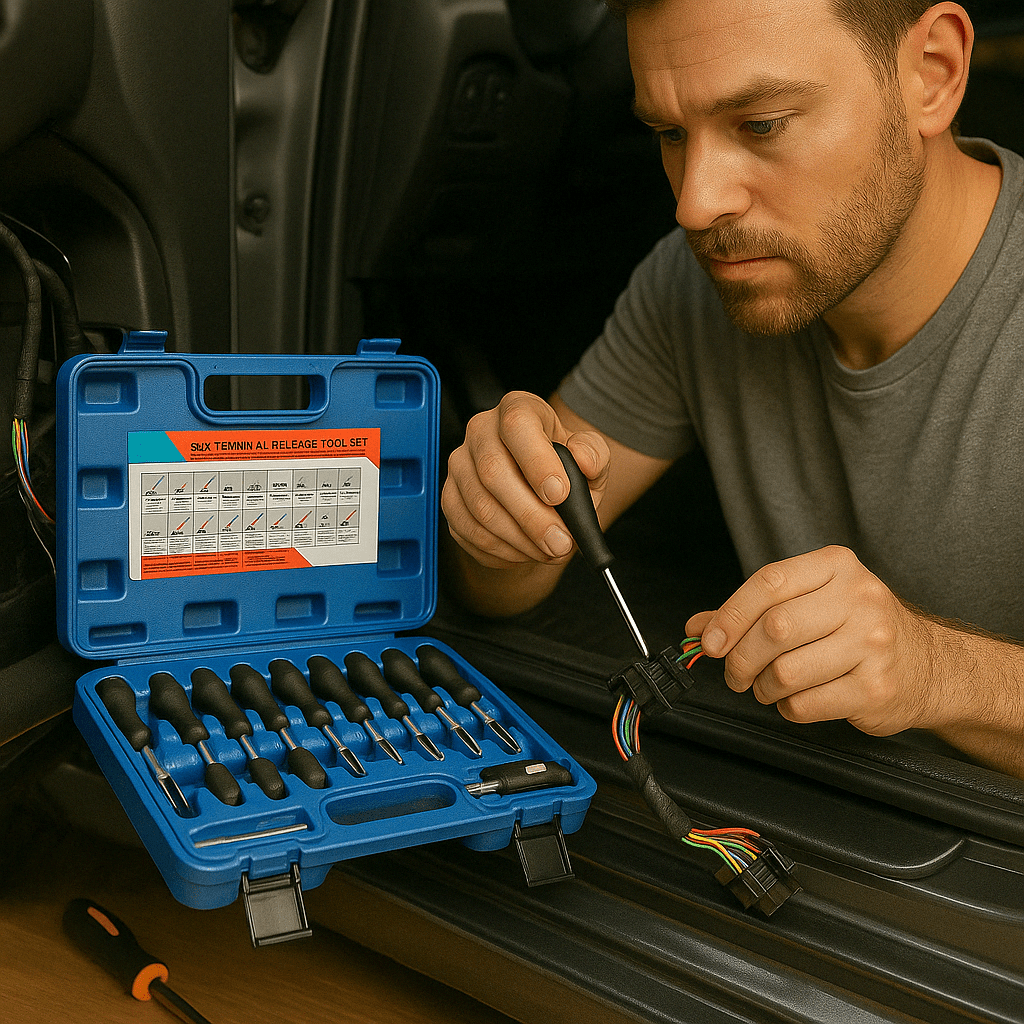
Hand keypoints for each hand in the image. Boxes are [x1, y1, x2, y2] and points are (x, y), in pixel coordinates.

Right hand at [441, 391, 610, 570]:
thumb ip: (593, 454)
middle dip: (531, 516)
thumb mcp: (591, 457)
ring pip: (479, 508)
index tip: (560, 495)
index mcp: (517, 409)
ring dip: (518, 539)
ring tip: (548, 551)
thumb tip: (584, 460)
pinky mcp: (450, 498)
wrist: (540, 489)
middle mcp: (481, 431)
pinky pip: (466, 530)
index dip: (537, 462)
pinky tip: (524, 552)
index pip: (517, 426)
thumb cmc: (563, 468)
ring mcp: (460, 465)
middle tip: (560, 543)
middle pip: (493, 473)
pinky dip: (498, 550)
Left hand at [686, 545, 943, 736]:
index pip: (768, 584)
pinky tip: (797, 699)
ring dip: (763, 687)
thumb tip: (698, 628)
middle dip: (740, 659)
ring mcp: (872, 645)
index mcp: (836, 567)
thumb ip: (753, 611)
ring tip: (767, 687)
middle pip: (774, 629)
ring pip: (785, 671)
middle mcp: (859, 599)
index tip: (709, 641)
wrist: (930, 665)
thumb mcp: (811, 602)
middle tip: (735, 674)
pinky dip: (788, 708)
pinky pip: (805, 704)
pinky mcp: (876, 688)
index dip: (729, 615)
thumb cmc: (858, 629)